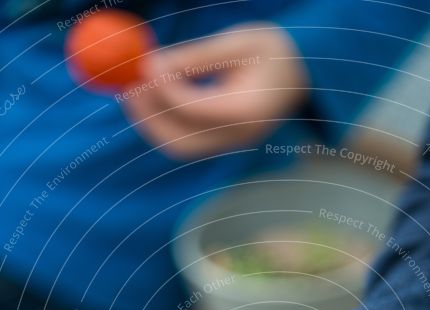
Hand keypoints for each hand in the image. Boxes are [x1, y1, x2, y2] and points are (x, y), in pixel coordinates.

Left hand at [122, 24, 307, 157]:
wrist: (300, 75)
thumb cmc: (273, 51)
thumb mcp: (238, 42)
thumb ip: (196, 57)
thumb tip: (151, 65)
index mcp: (249, 110)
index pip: (195, 108)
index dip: (164, 89)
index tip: (144, 66)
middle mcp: (239, 136)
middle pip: (181, 141)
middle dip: (149, 116)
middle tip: (128, 86)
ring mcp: (230, 145)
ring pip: (178, 146)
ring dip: (150, 123)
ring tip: (133, 90)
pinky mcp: (221, 143)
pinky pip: (184, 141)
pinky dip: (161, 123)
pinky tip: (148, 99)